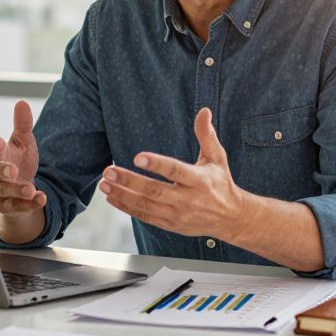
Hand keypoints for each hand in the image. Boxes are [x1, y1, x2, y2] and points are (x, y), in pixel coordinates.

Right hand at [0, 100, 45, 214]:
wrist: (18, 190)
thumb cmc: (17, 160)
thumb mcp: (23, 142)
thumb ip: (22, 125)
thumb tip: (21, 102)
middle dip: (1, 170)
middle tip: (13, 170)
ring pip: (3, 190)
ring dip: (16, 190)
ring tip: (30, 189)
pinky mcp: (6, 206)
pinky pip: (16, 206)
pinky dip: (28, 204)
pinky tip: (40, 199)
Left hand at [98, 108, 249, 240]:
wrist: (230, 218)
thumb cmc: (221, 183)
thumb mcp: (217, 158)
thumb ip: (206, 135)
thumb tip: (204, 111)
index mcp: (199, 180)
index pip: (175, 171)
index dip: (157, 164)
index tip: (138, 157)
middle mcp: (188, 199)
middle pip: (154, 190)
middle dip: (129, 181)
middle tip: (109, 170)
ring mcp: (178, 214)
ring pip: (146, 206)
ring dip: (122, 195)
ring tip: (104, 184)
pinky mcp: (170, 224)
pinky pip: (145, 217)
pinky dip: (127, 208)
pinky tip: (112, 198)